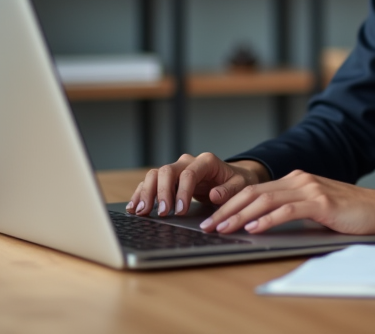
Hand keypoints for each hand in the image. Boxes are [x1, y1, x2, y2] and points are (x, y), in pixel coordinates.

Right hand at [126, 153, 268, 217]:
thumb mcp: (240, 185)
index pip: (189, 173)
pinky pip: (151, 183)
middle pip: (167, 171)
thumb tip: (214, 195)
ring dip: (146, 192)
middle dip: (162, 192)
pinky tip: (134, 207)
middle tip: (161, 213)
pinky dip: (141, 193)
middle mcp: (188, 161)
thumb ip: (229, 190)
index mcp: (206, 161)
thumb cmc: (236, 181)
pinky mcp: (169, 179)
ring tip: (141, 211)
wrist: (232, 177)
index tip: (180, 211)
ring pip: (155, 175)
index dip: (183, 192)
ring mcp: (176, 169)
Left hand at [200, 169, 374, 236]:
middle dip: (227, 209)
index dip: (230, 203)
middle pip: (253, 192)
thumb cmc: (349, 214)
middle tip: (207, 225)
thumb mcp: (314, 208)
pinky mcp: (321, 201)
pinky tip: (254, 228)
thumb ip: (291, 209)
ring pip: (265, 200)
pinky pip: (287, 210)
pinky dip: (267, 219)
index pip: (254, 190)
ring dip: (240, 215)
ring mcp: (310, 188)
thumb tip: (259, 223)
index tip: (212, 218)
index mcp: (295, 180)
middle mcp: (299, 180)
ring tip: (222, 228)